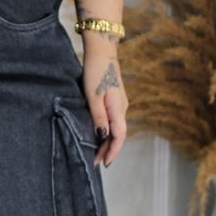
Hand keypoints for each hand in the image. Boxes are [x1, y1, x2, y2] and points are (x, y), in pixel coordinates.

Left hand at [82, 46, 126, 167]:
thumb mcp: (94, 96)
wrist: (102, 51)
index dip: (112, 151)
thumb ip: (99, 117)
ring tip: (94, 151)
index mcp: (118, 109)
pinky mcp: (114, 99)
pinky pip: (112, 120)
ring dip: (105, 141)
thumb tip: (103, 137)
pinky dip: (104, 130)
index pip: (119, 136)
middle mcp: (122, 108)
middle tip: (95, 161)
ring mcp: (119, 103)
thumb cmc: (96, 72)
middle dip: (107, 149)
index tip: (104, 164)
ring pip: (114, 128)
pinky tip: (97, 133)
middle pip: (117, 134)